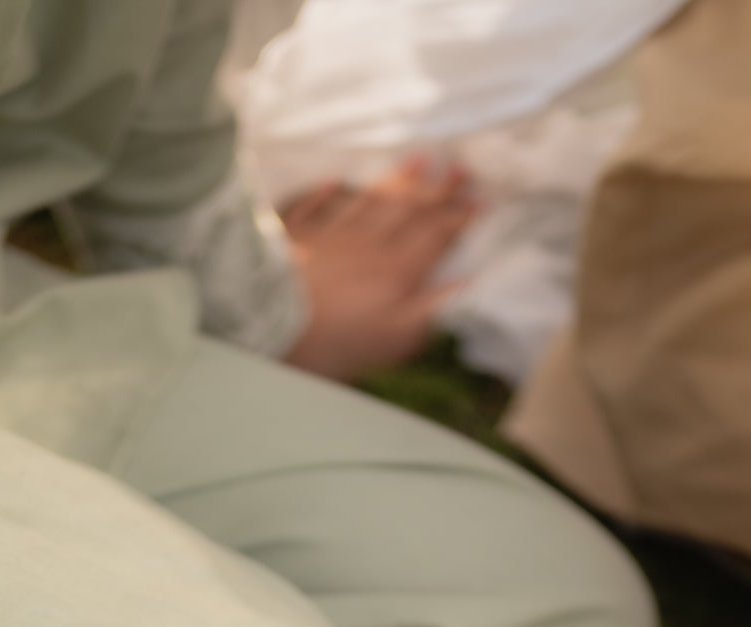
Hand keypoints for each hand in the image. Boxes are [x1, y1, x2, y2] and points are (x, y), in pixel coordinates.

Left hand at [280, 155, 477, 382]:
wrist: (268, 325)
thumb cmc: (334, 343)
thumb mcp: (393, 340)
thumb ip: (430, 311)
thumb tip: (465, 287)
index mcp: (395, 271)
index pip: (435, 237)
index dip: (460, 218)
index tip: (482, 200)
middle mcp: (368, 244)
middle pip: (408, 211)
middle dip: (438, 190)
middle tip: (461, 167)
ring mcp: (329, 235)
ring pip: (369, 201)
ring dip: (396, 182)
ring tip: (418, 160)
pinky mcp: (293, 236)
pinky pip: (314, 206)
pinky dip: (327, 192)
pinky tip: (335, 180)